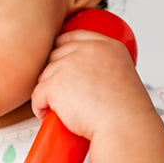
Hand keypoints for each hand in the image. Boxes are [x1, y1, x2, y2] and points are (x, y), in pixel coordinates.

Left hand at [30, 29, 152, 141]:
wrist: (124, 125)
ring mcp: (68, 65)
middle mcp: (87, 50)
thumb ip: (104, 70)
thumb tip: (85, 77)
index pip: (75, 37)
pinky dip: (40, 107)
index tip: (61, 59)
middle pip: (56, 55)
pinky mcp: (54, 84)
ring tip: (63, 108)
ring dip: (48, 92)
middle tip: (64, 94)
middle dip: (55, 75)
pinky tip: (49, 114)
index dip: (63, 48)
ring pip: (45, 75)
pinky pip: (37, 95)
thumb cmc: (126, 112)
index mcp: (107, 46)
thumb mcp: (123, 78)